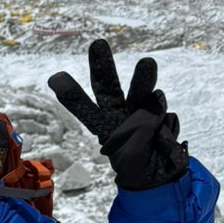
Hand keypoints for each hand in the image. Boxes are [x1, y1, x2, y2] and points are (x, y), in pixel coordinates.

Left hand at [47, 38, 189, 190]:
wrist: (161, 178)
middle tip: (97, 44)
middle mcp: (121, 112)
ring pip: (141, 90)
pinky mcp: (163, 116)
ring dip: (143, 78)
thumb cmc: (136, 168)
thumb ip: (138, 132)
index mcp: (104, 123)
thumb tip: (154, 104)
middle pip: (110, 86)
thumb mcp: (129, 157)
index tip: (55, 78)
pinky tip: (165, 141)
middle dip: (104, 66)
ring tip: (147, 63)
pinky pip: (167, 119)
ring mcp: (144, 111)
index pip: (85, 107)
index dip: (72, 95)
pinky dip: (168, 131)